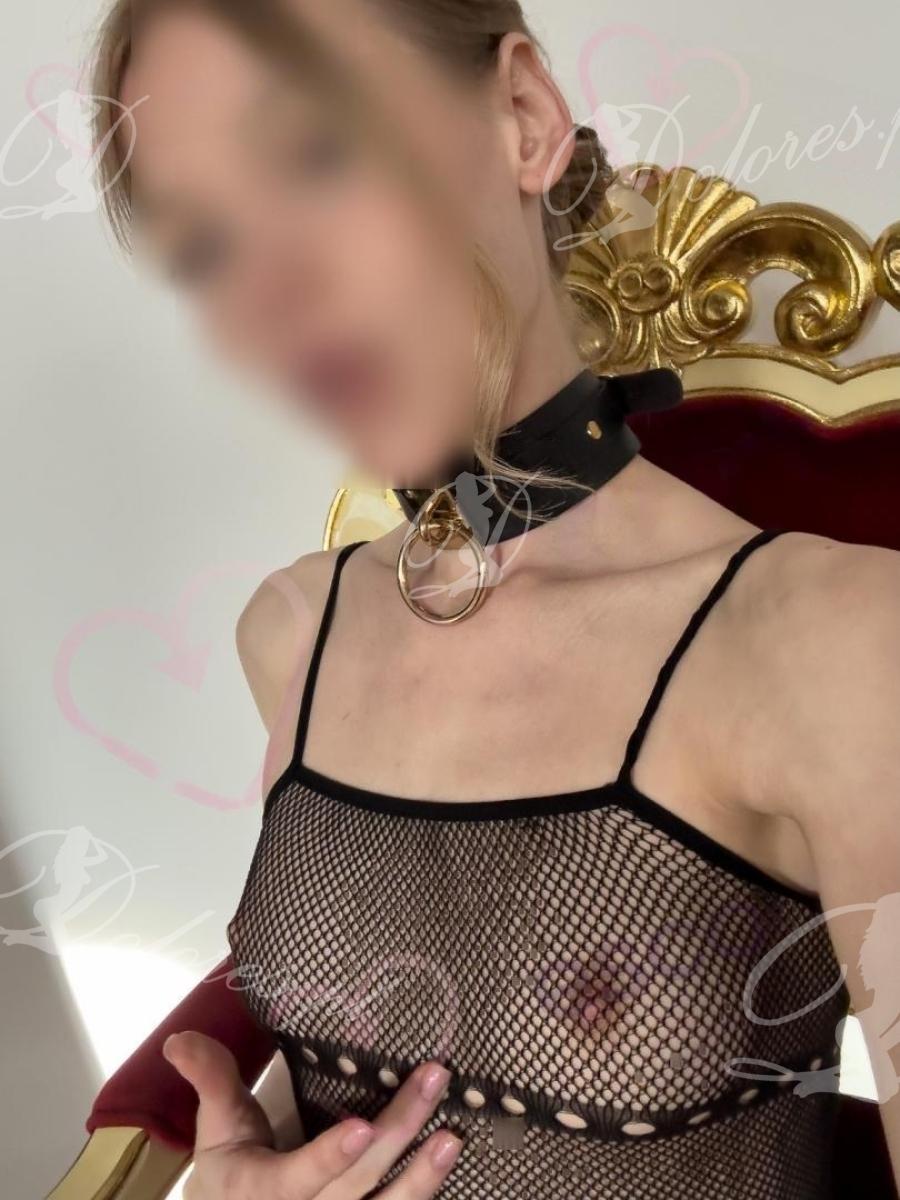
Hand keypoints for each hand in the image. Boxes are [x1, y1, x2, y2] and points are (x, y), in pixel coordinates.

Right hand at [163, 1030, 463, 1198]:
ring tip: (453, 1136)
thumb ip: (211, 1079)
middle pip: (358, 1182)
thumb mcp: (217, 1129)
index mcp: (262, 1191)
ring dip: (424, 1177)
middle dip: (399, 1133)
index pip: (298, 1178)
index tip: (362, 1127)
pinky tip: (450, 1162)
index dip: (330, 1158)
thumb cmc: (235, 1174)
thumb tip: (179, 1039)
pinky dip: (425, 1195)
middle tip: (434, 1080)